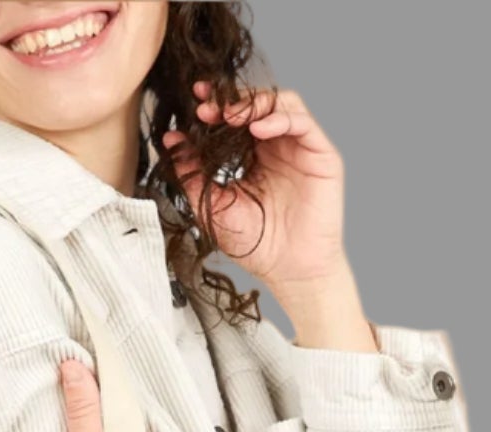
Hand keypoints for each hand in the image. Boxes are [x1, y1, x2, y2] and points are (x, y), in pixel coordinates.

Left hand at [161, 83, 376, 351]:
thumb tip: (171, 142)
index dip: (215, 107)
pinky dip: (279, 118)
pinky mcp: (320, 155)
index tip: (194, 103)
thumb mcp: (214, 206)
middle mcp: (277, 146)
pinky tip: (257, 128)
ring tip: (229, 115)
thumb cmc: (256, 245)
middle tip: (206, 107)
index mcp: (253, 156)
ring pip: (280, 104)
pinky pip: (301, 122)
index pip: (235, 120)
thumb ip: (193, 175)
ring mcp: (299, 148)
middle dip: (230, 101)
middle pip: (256, 105)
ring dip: (253, 104)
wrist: (289, 271)